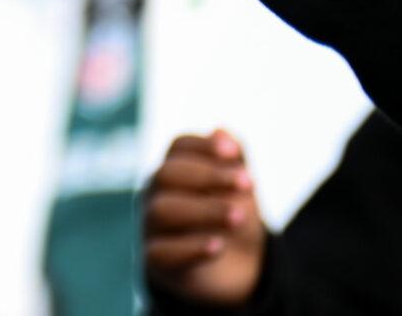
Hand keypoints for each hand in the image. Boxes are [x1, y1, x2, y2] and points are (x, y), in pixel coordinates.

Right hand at [144, 130, 267, 306]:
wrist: (233, 271)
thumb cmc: (230, 219)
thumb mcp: (239, 189)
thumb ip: (232, 160)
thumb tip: (222, 131)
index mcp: (175, 170)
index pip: (179, 147)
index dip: (203, 146)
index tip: (233, 152)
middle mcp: (155, 193)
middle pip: (167, 175)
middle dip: (209, 176)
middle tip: (250, 183)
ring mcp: (151, 226)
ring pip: (163, 211)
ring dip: (205, 210)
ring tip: (240, 216)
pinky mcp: (155, 261)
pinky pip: (162, 252)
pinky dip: (190, 248)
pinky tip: (218, 246)